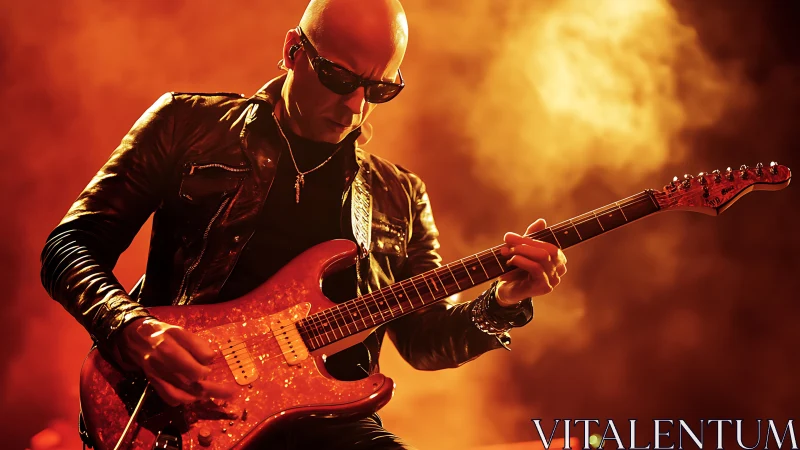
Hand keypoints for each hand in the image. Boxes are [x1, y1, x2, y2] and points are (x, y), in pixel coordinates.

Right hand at [114, 318, 236, 405]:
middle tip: (229, 392)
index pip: (192, 366)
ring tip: (213, 394)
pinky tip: (194, 396)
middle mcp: (163, 363)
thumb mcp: (181, 332)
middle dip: (213, 389)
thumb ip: (197, 344)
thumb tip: (211, 358)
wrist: (138, 339)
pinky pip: (171, 398)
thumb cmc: (164, 334)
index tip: (210, 368)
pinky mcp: (155, 384)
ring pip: (182, 394)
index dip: (204, 370)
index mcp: (171, 347)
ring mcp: (158, 376)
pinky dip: (184, 400)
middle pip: (190, 382)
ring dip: (200, 395)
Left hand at [496, 218, 566, 305]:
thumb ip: (531, 236)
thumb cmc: (516, 269)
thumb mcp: (522, 250)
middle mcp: (560, 270)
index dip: (531, 238)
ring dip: (522, 251)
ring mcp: (554, 280)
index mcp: (558, 259)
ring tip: (507, 252)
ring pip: (542, 257)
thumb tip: (541, 221)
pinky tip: (511, 260)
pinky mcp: (545, 287)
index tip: (509, 236)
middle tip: (507, 241)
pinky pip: (536, 268)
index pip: (550, 244)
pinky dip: (522, 261)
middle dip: (525, 242)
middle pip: (548, 249)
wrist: (506, 291)